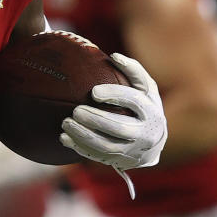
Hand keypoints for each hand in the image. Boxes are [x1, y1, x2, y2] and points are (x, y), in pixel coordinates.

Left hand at [61, 53, 166, 169]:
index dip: (115, 95)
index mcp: (151, 111)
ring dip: (84, 135)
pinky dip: (79, 147)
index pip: (134, 102)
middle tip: (76, 110)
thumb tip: (114, 56)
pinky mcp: (118, 160)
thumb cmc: (144, 107)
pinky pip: (97, 156)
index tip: (94, 92)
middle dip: (96, 120)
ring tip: (66, 122)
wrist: (153, 142)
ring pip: (106, 146)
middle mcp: (144, 133)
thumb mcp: (146, 89)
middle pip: (119, 128)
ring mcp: (131, 150)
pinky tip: (63, 137)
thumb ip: (133, 71)